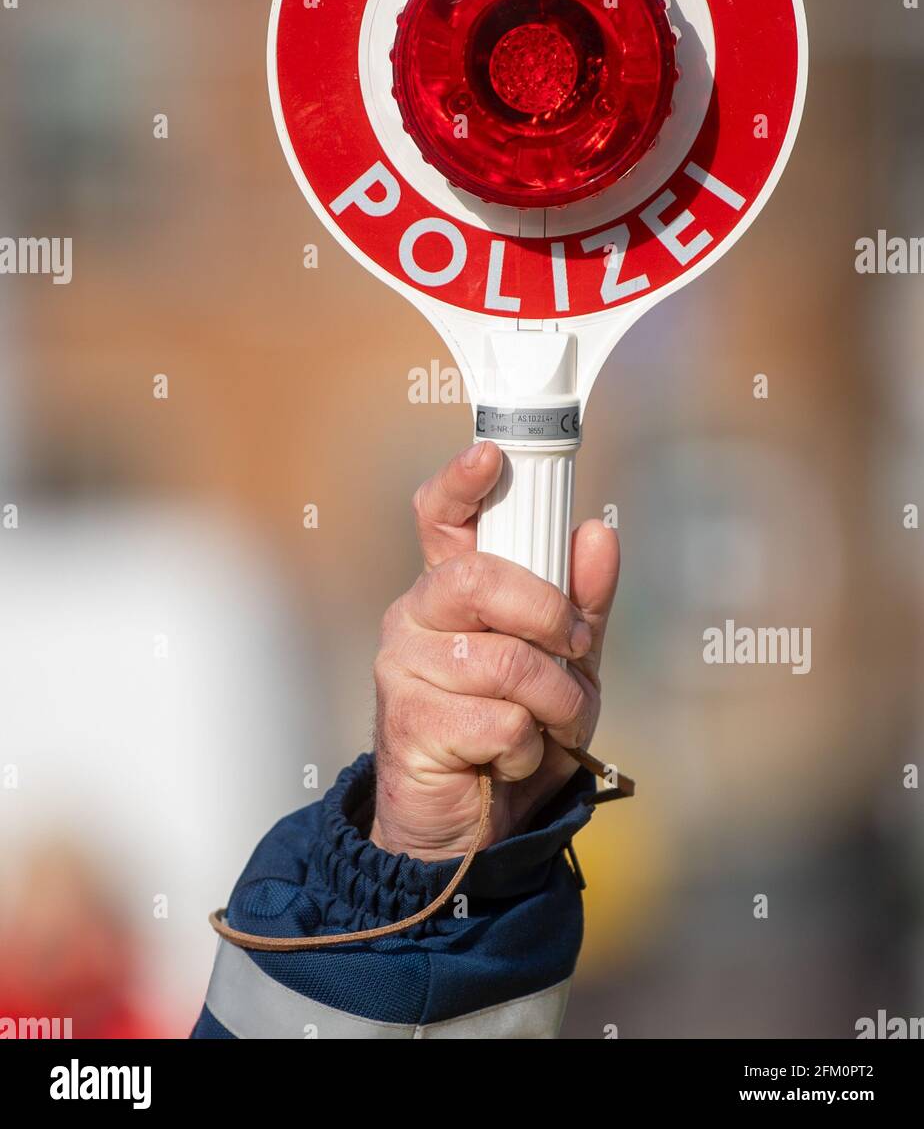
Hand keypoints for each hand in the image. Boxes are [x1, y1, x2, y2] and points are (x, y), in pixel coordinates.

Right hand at [370, 441, 619, 860]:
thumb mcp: (567, 664)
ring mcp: (405, 670)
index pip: (440, 518)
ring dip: (552, 703)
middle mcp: (416, 618)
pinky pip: (499, 720)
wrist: (476, 830)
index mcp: (451, 592)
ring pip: (505, 661)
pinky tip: (506, 758)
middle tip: (573, 654)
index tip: (490, 454)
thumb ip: (581, 603)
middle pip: (479, 581)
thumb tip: (597, 535)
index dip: (461, 482)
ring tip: (545, 725)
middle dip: (547, 617)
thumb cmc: (516, 732)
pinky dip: (528, 747)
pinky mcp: (409, 725)